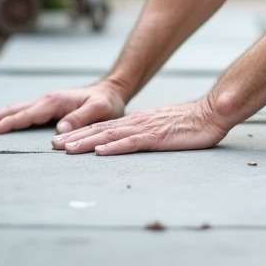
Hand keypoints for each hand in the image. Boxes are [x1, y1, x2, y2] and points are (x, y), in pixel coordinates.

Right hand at [0, 81, 126, 134]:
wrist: (111, 91)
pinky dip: (1, 116)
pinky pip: (18, 112)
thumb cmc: (107, 103)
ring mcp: (42, 102)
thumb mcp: (100, 110)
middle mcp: (44, 100)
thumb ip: (82, 119)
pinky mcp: (43, 107)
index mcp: (54, 101)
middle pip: (11, 110)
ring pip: (11, 110)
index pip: (26, 115)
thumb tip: (58, 131)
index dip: (8, 123)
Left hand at [51, 95, 229, 155]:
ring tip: (66, 149)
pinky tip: (99, 152)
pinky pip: (132, 143)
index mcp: (138, 120)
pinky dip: (113, 148)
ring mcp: (146, 128)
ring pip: (110, 136)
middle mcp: (137, 122)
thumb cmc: (192, 123)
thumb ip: (148, 133)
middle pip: (100, 130)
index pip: (104, 127)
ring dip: (86, 142)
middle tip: (53, 144)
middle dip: (75, 137)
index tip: (62, 140)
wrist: (213, 112)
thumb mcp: (164, 127)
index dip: (81, 133)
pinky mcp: (157, 137)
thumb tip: (133, 140)